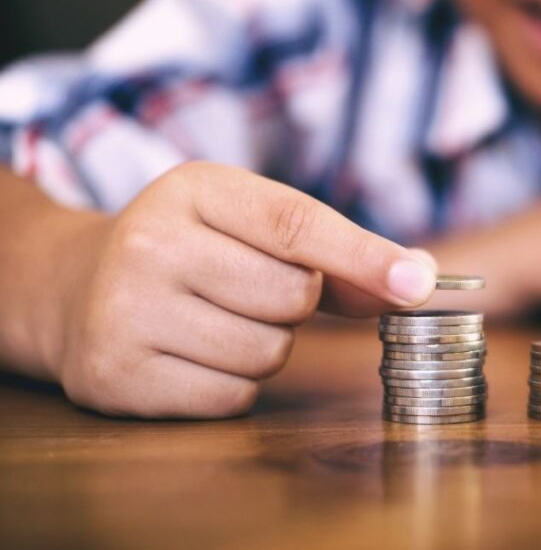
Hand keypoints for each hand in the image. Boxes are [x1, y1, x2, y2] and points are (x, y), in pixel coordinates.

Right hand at [54, 161, 435, 418]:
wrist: (75, 288)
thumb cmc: (192, 251)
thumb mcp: (251, 226)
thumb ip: (335, 254)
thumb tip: (416, 281)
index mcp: (194, 189)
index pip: (296, 224)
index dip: (363, 257)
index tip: (418, 285)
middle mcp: (150, 242)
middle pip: (292, 297)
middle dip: (292, 305)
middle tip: (246, 290)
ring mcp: (126, 311)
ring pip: (267, 353)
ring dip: (264, 347)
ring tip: (216, 320)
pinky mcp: (117, 376)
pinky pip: (231, 397)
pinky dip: (232, 386)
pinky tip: (193, 355)